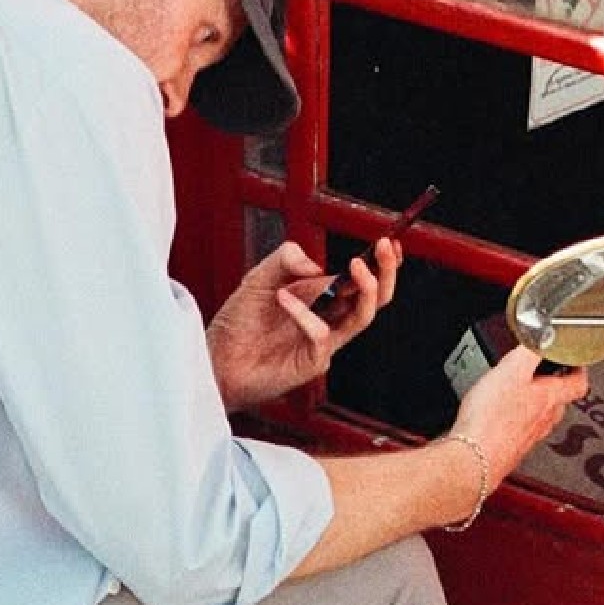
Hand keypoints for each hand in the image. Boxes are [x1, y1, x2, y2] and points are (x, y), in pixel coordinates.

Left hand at [206, 238, 400, 410]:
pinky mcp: (311, 362)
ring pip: (362, 318)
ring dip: (365, 289)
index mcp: (321, 298)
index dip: (380, 263)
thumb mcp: (258, 278)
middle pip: (373, 299)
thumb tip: (316, 264)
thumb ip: (284, 260)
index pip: (361, 280)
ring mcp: (323, 343)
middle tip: (383, 247)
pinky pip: (322, 335)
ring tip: (355, 265)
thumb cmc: (237, 324)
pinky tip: (281, 298)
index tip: (388, 242)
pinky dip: (305, 313)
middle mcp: (328, 319)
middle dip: (385, 272)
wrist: (214, 360)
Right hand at [449, 346, 588, 488]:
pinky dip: (514, 420)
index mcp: (550, 398)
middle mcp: (545, 420)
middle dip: (552, 384)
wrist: (474, 457)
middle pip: (559, 400)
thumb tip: (545, 336)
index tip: (573, 358)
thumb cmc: (491, 419)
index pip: (578, 383)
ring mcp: (529, 437)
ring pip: (540, 416)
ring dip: (533, 403)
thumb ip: (531, 350)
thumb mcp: (511, 370)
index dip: (578, 367)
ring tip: (517, 391)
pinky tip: (498, 416)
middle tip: (541, 372)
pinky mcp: (511, 448)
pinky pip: (520, 430)